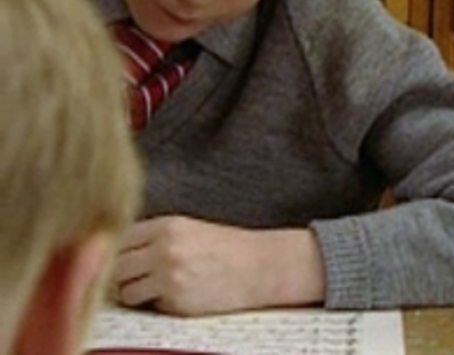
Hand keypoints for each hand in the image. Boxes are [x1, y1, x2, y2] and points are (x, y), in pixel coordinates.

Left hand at [112, 216, 324, 314]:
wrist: (261, 266)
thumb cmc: (227, 248)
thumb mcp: (189, 230)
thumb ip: (154, 237)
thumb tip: (112, 253)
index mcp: (168, 226)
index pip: (118, 239)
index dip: (117, 252)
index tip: (123, 260)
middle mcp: (165, 248)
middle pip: (115, 265)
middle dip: (122, 274)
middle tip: (136, 277)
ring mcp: (169, 276)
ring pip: (124, 291)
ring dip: (134, 292)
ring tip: (156, 288)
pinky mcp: (177, 300)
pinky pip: (148, 306)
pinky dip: (157, 304)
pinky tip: (177, 295)